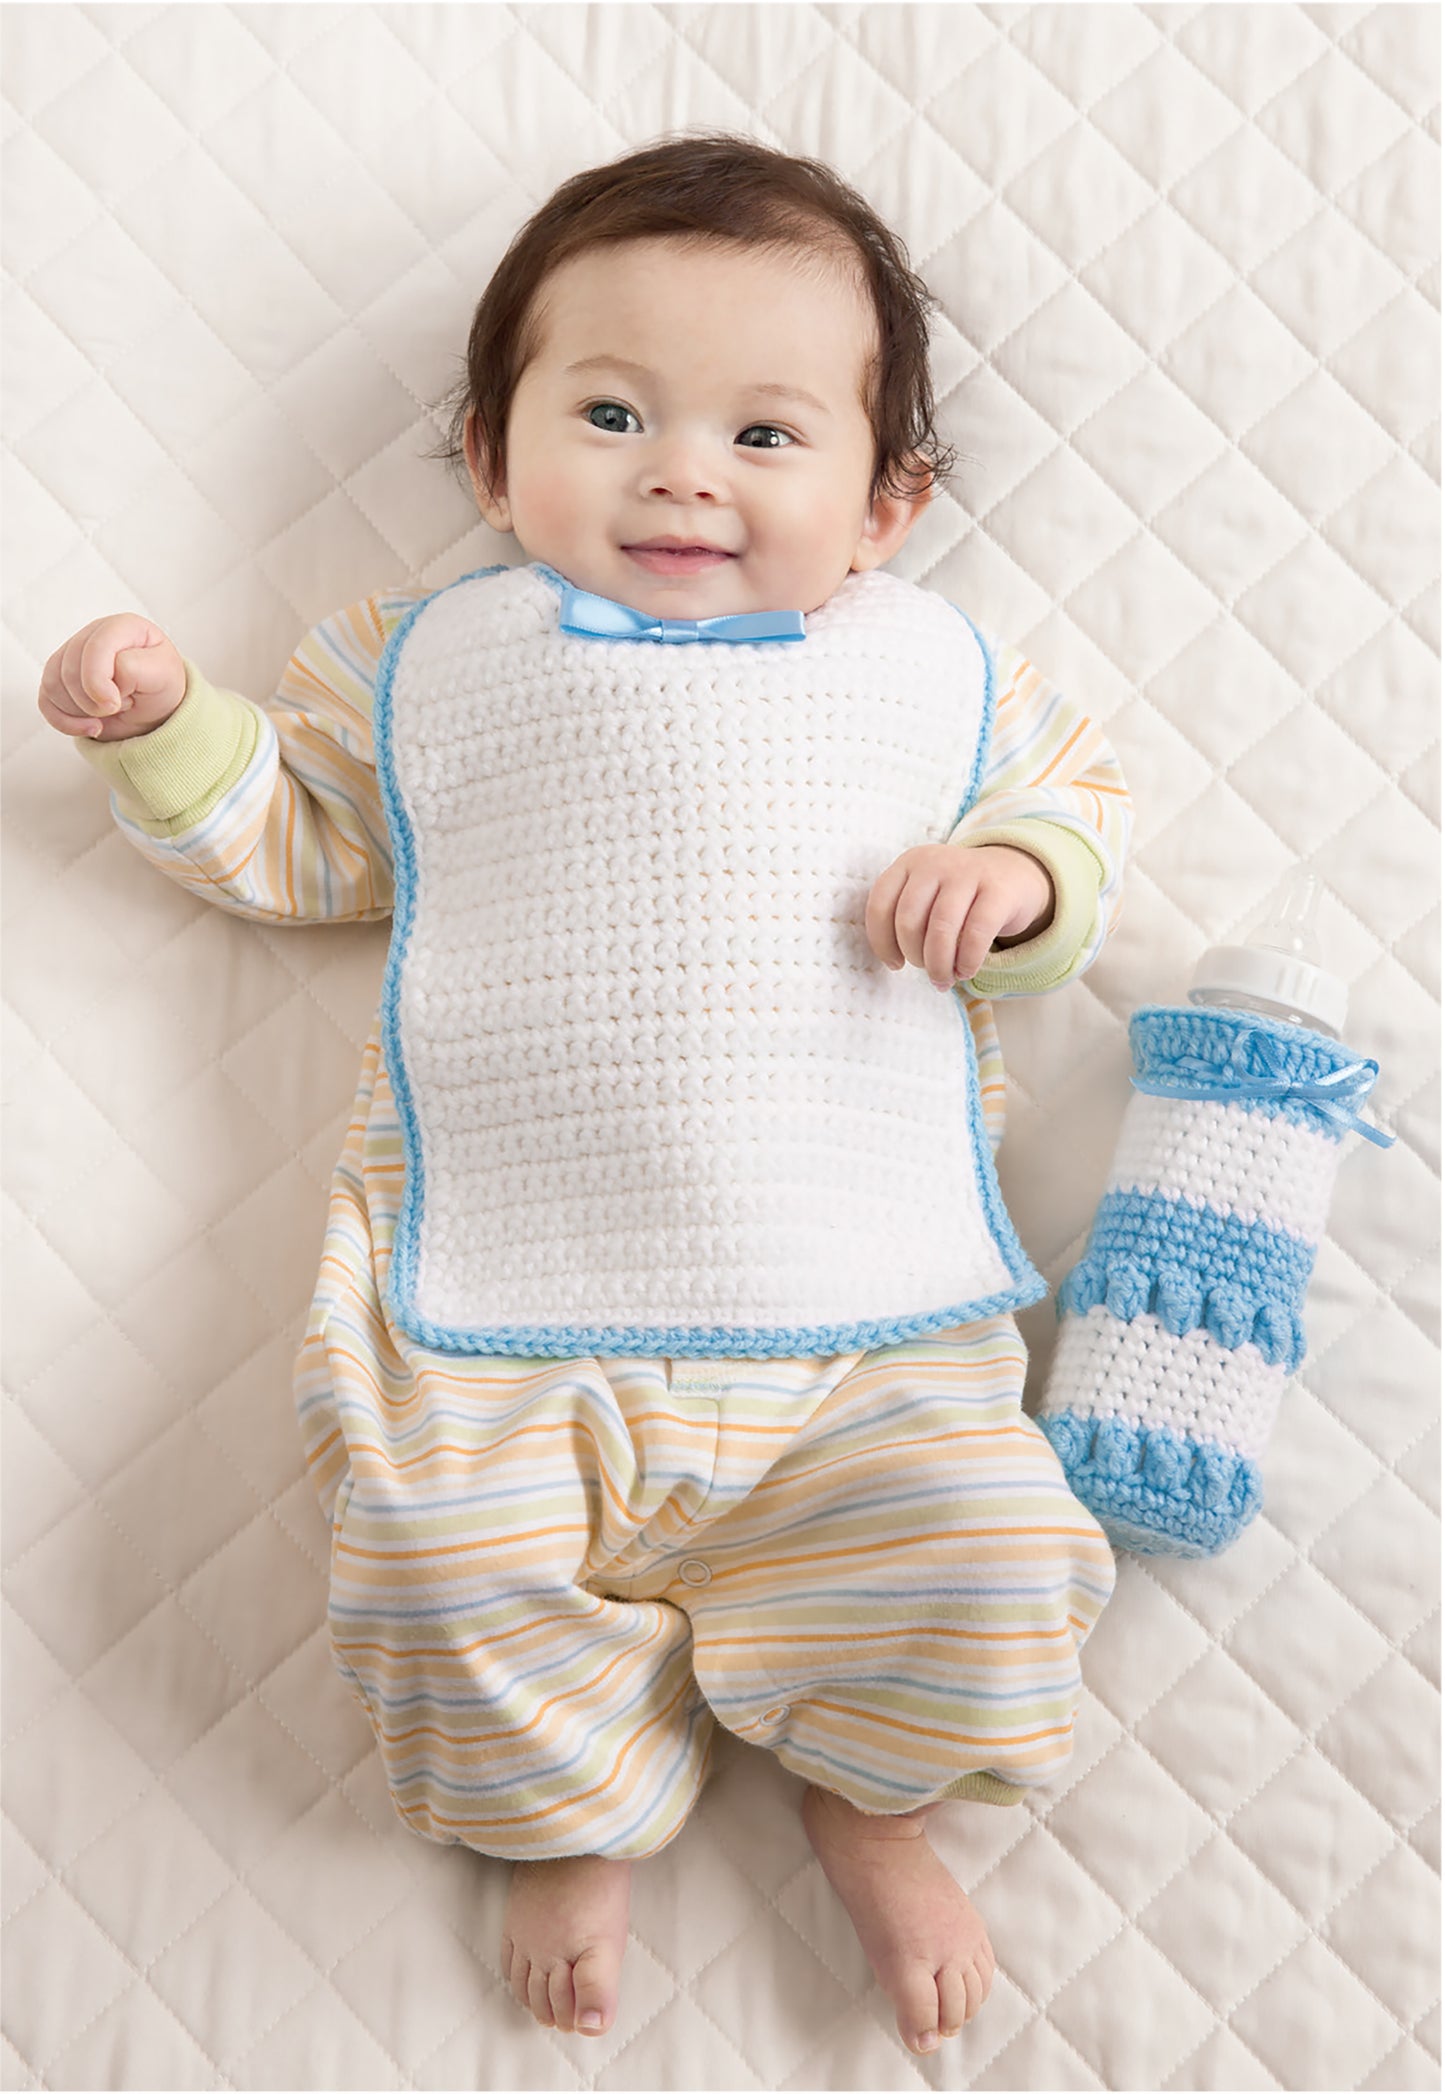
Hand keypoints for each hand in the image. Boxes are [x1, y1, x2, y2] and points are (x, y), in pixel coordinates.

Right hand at [38, 615, 186, 742]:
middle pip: (69, 670)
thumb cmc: (162, 685)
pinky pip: (45, 700)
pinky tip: (88, 727)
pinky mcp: (59, 677)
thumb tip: (102, 680)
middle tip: (117, 708)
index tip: (115, 704)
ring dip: (80, 711)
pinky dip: (64, 721)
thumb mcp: (163, 675)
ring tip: (107, 713)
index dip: (98, 682)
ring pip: (53, 685)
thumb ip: (133, 669)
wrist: (156, 707)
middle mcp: (93, 634)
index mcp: (122, 626)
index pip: (94, 648)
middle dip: (91, 701)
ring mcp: (72, 654)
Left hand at [865, 843, 1053, 989]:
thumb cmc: (959, 897)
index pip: (880, 905)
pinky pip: (976, 933)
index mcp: (909, 863)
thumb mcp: (927, 895)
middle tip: (928, 971)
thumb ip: (907, 918)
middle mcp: (935, 863)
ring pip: (941, 928)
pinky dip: (967, 960)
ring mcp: (968, 872)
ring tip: (944, 980)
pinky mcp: (998, 890)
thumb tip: (895, 963)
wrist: (1013, 873)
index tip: (895, 964)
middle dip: (915, 956)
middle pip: (909, 920)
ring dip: (939, 964)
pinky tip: (966, 971)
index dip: (882, 943)